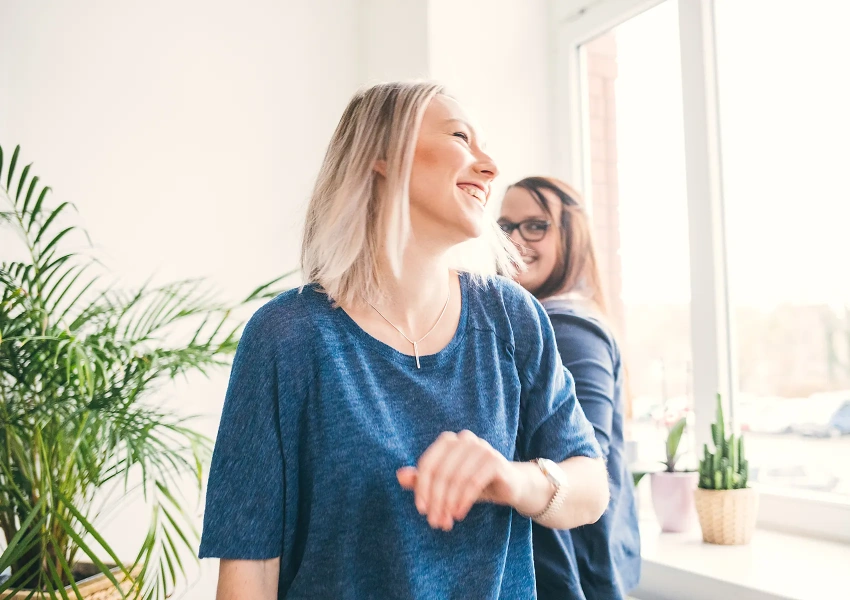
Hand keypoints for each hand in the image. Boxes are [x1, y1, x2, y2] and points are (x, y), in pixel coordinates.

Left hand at [396, 430, 520, 530]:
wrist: (509, 485)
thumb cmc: (473, 483)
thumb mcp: (446, 484)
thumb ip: (423, 480)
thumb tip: (399, 476)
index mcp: (449, 441)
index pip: (428, 464)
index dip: (421, 488)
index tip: (421, 510)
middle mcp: (464, 439)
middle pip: (441, 472)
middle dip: (436, 500)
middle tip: (435, 522)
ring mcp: (481, 447)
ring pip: (456, 479)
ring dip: (449, 504)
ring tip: (446, 522)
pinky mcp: (494, 460)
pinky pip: (473, 483)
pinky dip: (463, 501)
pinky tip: (459, 514)